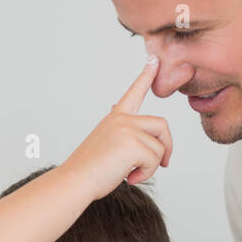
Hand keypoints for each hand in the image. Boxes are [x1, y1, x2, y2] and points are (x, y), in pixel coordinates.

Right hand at [62, 56, 171, 196]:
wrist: (75, 181)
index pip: (134, 94)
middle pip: (161, 125)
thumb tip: (137, 128)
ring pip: (159, 147)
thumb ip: (122, 135)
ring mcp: (127, 129)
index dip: (146, 76)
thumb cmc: (88, 170)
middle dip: (167, 146)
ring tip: (131, 175)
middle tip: (164, 164)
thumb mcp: (106, 146)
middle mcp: (122, 119)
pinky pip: (154, 160)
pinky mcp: (132, 144)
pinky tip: (129, 178)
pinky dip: (146, 174)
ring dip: (151, 166)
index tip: (154, 60)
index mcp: (115, 119)